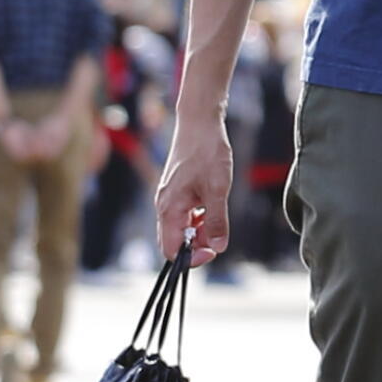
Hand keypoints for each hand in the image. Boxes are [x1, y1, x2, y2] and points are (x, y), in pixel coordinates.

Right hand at [157, 116, 236, 264]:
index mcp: (169, 209)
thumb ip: (216, 220)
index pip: (171, 251)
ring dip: (199, 231)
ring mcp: (168, 199)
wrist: (198, 123)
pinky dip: (198, 219)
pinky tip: (212, 207)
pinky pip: (183, 215)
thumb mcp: (218, 188)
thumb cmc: (207, 152)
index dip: (191, 258)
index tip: (214, 250)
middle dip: (196, 245)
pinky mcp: (175, 192)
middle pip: (174, 242)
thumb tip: (218, 247)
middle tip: (219, 235)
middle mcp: (163, 206)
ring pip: (180, 228)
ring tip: (217, 218)